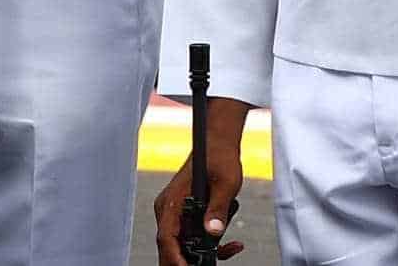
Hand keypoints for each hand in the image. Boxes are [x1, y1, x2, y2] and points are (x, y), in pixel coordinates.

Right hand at [156, 97, 249, 261]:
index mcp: (171, 202)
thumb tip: (213, 231)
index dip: (175, 258)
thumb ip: (218, 208)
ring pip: (184, 244)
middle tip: (211, 264)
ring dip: (205, 251)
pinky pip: (192, 236)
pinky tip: (230, 244)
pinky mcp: (185, 214)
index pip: (166, 238)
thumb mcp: (225, 183)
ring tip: (231, 247)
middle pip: (172, 246)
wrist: (218, 142)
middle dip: (191, 260)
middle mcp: (168, 210)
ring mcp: (175, 213)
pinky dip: (209, 242)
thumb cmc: (219, 156)